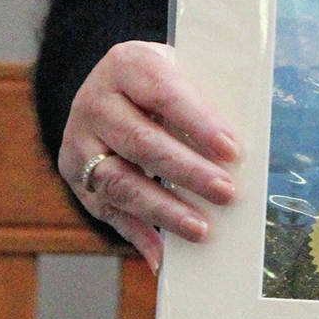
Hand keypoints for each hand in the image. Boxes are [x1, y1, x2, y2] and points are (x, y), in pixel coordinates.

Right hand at [58, 41, 239, 270]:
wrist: (110, 85)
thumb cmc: (159, 81)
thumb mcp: (179, 70)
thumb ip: (205, 97)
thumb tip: (242, 149)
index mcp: (127, 63)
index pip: (165, 93)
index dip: (198, 123)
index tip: (232, 150)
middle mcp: (95, 101)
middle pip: (142, 142)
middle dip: (187, 172)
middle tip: (226, 193)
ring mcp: (79, 140)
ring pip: (119, 182)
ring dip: (163, 210)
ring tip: (201, 229)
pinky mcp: (75, 175)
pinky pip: (106, 210)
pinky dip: (137, 235)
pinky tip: (164, 254)